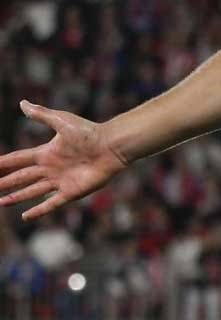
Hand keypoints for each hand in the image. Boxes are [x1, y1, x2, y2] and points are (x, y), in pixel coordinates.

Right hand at [0, 101, 127, 219]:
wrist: (112, 146)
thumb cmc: (89, 132)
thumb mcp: (62, 121)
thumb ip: (41, 115)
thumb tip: (22, 103)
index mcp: (46, 152)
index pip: (18, 159)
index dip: (3, 163)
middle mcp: (50, 168)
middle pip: (21, 177)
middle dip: (4, 183)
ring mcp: (60, 181)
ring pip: (31, 191)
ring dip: (16, 197)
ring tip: (0, 202)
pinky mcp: (71, 192)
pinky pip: (51, 203)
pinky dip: (38, 210)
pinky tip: (25, 216)